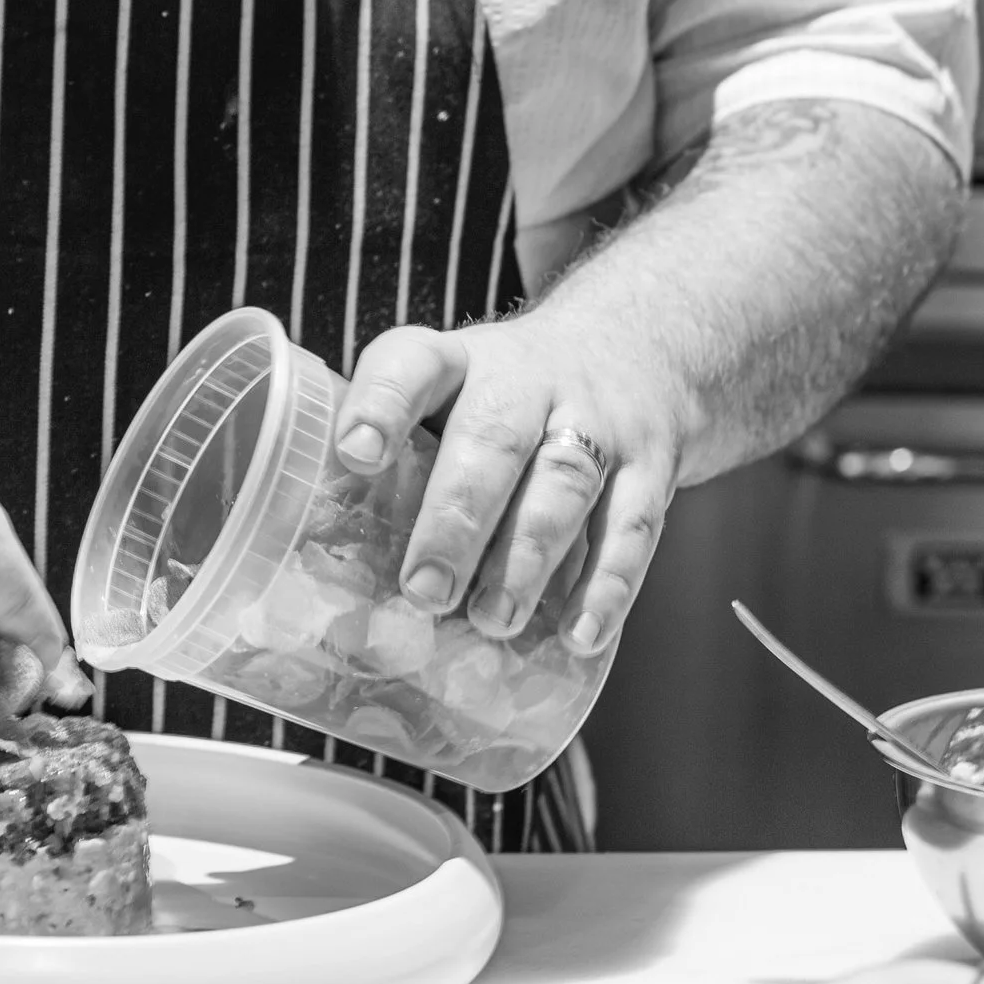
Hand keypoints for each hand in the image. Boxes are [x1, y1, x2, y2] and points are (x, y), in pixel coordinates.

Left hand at [329, 316, 686, 656]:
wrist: (639, 346)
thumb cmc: (507, 398)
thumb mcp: (451, 392)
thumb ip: (401, 462)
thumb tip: (332, 581)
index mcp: (459, 361)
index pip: (414, 365)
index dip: (382, 406)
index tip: (355, 454)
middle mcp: (529, 381)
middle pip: (494, 439)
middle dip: (457, 519)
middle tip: (424, 590)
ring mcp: (598, 420)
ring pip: (564, 485)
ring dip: (527, 559)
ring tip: (493, 620)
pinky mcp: (652, 466)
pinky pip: (632, 528)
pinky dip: (607, 587)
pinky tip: (579, 636)